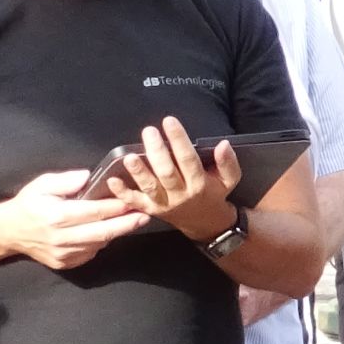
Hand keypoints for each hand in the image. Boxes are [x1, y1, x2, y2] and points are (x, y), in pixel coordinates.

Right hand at [0, 169, 139, 271]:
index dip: (118, 206)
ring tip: (134, 219)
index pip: (95, 212)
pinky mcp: (63, 264)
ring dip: (117, 232)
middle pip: (102, 232)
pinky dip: (102, 242)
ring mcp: (62, 254)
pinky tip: (109, 230)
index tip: (136, 199)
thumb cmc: (29, 203)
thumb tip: (87, 177)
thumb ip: (66, 180)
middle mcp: (61, 238)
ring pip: (98, 244)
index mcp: (57, 217)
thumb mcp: (43, 184)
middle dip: (127, 224)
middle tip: (146, 214)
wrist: (9, 232)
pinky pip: (90, 253)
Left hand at [110, 118, 244, 246]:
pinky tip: (113, 180)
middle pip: (166, 172)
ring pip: (149, 187)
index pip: (188, 159)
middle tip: (149, 131)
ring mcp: (163, 204)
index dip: (178, 140)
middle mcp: (180, 194)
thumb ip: (228, 161)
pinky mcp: (150, 210)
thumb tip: (223, 144)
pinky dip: (123, 193)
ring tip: (129, 156)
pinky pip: (135, 202)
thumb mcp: (230, 179)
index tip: (169, 122)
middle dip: (157, 151)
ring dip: (138, 172)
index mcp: (199, 184)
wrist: (204, 222)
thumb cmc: (215, 193)